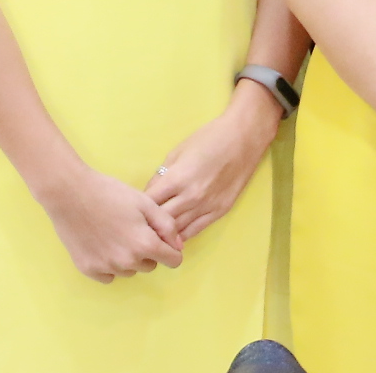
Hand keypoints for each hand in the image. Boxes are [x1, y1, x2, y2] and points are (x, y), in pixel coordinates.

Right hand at [32, 161, 185, 280]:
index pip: (173, 261)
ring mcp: (106, 268)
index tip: (162, 239)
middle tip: (133, 229)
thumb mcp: (146, 203)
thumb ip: (167, 226)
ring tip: (115, 233)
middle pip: (150, 266)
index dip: (171, 249)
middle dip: (148, 251)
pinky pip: (109, 275)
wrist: (70, 194)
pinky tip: (101, 244)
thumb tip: (178, 247)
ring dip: (128, 258)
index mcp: (145, 245)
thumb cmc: (111, 193)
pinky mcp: (88, 270)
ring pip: (129, 270)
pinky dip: (109, 265)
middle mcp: (127, 262)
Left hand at [145, 81, 283, 245]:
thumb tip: (149, 194)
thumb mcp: (178, 152)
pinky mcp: (219, 212)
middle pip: (160, 221)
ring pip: (177, 231)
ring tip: (152, 236)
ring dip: (164, 234)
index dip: (137, 208)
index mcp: (177, 179)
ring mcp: (206, 207)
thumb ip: (161, 176)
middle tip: (138, 227)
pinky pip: (194, 231)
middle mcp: (190, 197)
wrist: (244, 138)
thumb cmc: (209, 138)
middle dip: (148, 225)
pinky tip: (173, 237)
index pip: (148, 203)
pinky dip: (181, 236)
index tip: (131, 210)